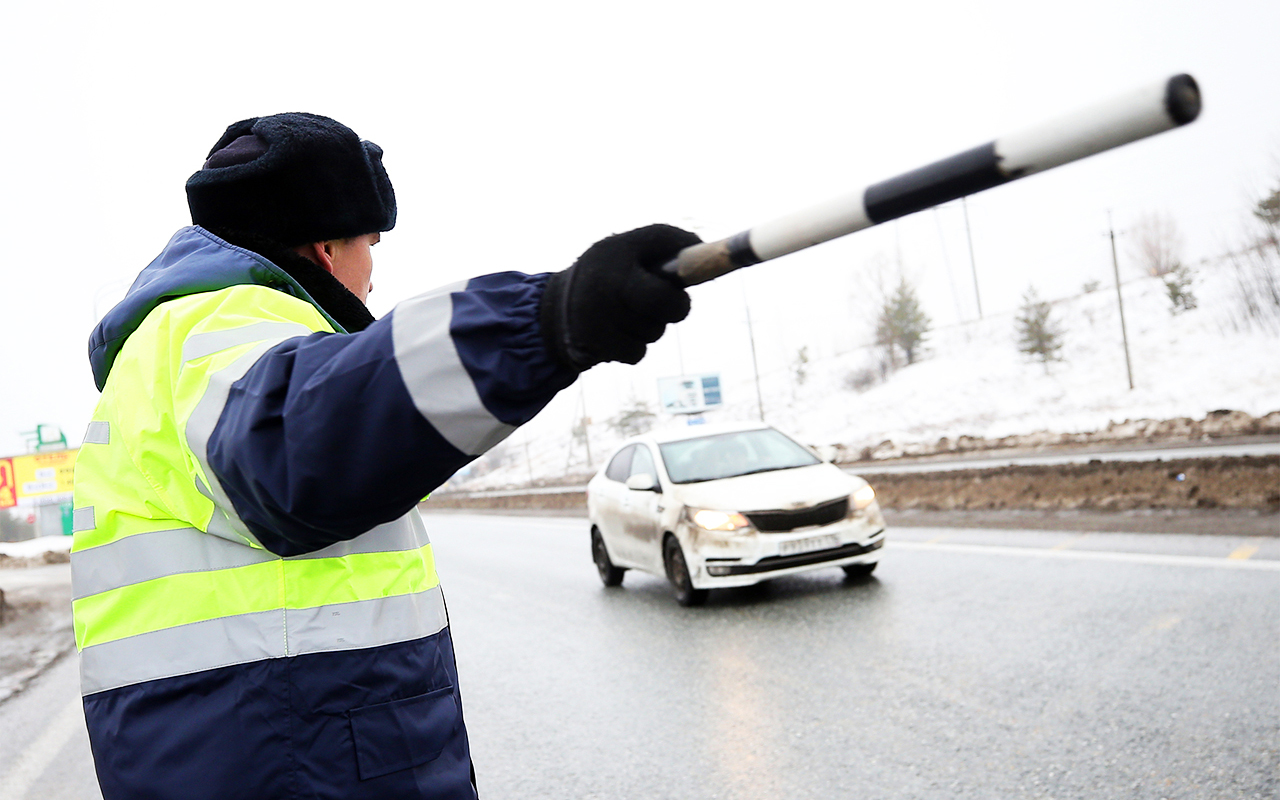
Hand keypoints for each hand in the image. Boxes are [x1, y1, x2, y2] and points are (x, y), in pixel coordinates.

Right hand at [540, 224, 698, 369]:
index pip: (663, 261)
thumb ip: (666, 242)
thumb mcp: (628, 247)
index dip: (684, 281)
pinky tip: (614, 332)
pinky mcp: (592, 347)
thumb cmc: (606, 273)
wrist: (552, 310)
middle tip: (665, 302)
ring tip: (625, 312)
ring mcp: (597, 319)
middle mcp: (604, 285)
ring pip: (654, 331)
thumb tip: (704, 249)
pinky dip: (633, 346)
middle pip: (670, 307)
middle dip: (675, 307)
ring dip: (649, 325)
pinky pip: (638, 353)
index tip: (689, 286)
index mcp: (616, 254)